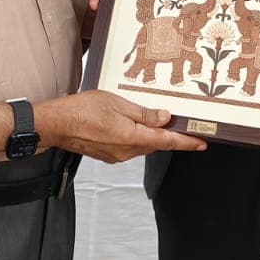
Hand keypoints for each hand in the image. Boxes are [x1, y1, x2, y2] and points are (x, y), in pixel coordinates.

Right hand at [35, 90, 205, 163]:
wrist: (57, 125)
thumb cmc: (82, 110)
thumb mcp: (117, 103)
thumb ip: (143, 113)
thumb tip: (165, 118)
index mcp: (132, 136)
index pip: (167, 141)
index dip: (186, 142)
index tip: (202, 143)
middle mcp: (126, 151)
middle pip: (156, 144)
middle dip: (170, 136)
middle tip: (182, 125)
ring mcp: (117, 155)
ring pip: (143, 145)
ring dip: (151, 136)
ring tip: (155, 121)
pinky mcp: (108, 155)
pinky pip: (130, 147)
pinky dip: (137, 137)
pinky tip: (132, 126)